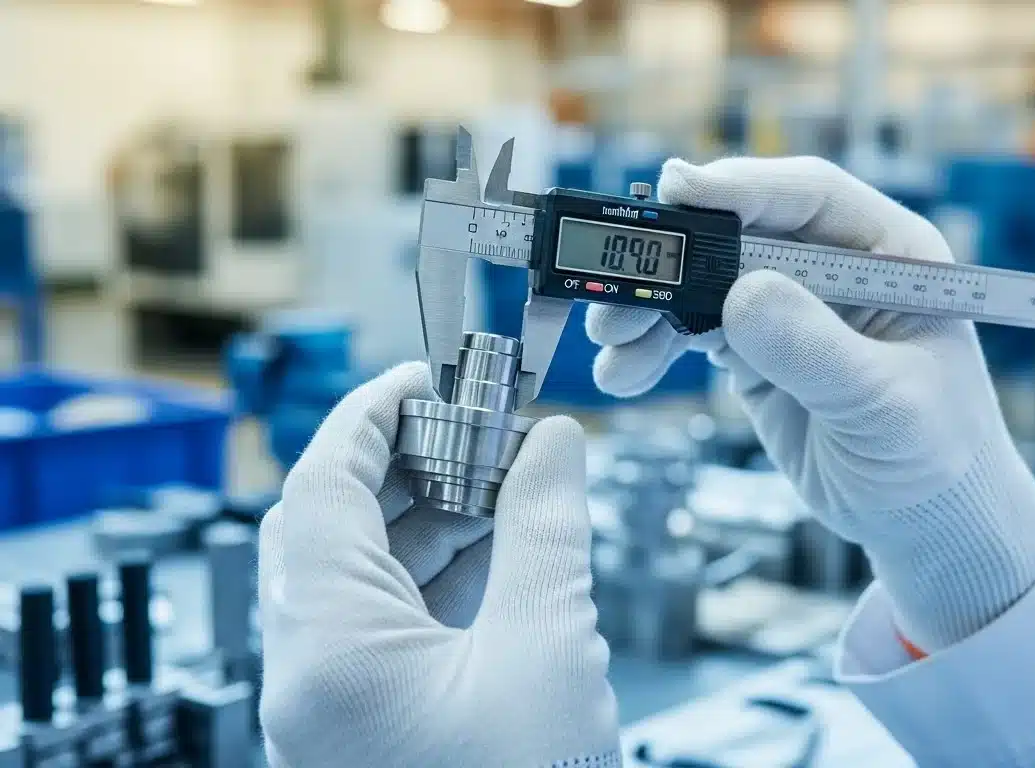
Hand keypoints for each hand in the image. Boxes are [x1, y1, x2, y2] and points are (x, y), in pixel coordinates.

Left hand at [257, 363, 619, 767]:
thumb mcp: (549, 651)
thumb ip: (544, 533)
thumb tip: (553, 445)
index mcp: (327, 653)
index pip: (319, 489)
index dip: (372, 416)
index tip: (424, 378)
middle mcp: (308, 682)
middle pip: (330, 530)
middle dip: (406, 467)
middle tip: (473, 433)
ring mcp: (331, 714)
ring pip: (358, 583)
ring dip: (427, 525)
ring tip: (503, 492)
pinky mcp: (365, 734)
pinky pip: (382, 633)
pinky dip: (435, 584)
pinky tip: (499, 561)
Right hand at [588, 157, 1034, 650]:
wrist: (926, 520)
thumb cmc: (934, 455)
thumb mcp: (884, 404)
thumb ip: (814, 350)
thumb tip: (741, 296)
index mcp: (888, 253)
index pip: (808, 197)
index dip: (740, 187)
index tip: (674, 193)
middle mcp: (835, 266)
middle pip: (739, 232)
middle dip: (672, 256)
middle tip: (616, 285)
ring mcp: (792, 305)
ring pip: (705, 280)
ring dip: (651, 305)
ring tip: (611, 340)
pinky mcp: (757, 348)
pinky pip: (693, 330)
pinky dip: (654, 346)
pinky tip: (623, 373)